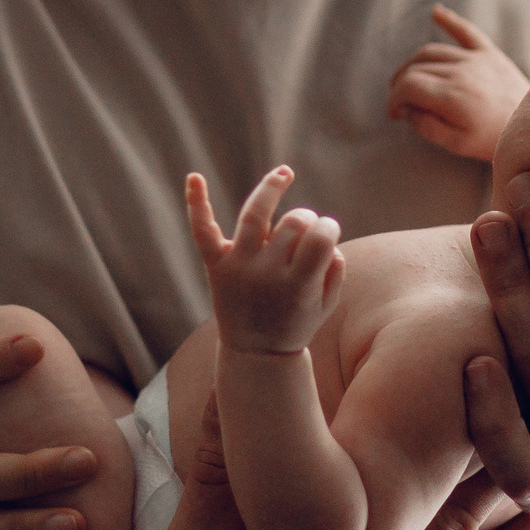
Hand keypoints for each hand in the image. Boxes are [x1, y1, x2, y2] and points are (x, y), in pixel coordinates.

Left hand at [187, 168, 343, 355]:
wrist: (256, 355)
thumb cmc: (297, 322)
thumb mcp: (327, 304)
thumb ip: (335, 270)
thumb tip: (325, 236)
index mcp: (298, 287)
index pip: (320, 238)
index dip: (329, 228)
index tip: (329, 234)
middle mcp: (266, 275)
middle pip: (293, 223)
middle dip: (306, 219)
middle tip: (306, 232)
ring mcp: (239, 267)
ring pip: (256, 215)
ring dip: (271, 189)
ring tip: (284, 174)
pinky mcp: (215, 265)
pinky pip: (203, 230)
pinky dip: (197, 202)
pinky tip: (194, 176)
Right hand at [386, 6, 529, 162]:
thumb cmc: (494, 140)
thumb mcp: (456, 144)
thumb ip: (426, 126)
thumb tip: (406, 109)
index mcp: (452, 96)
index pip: (407, 86)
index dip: (394, 99)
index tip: (395, 113)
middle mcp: (461, 71)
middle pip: (415, 68)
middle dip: (400, 85)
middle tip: (400, 102)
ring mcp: (476, 59)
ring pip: (432, 52)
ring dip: (413, 63)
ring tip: (406, 78)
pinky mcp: (490, 53)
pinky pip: (466, 31)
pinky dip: (449, 20)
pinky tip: (435, 12)